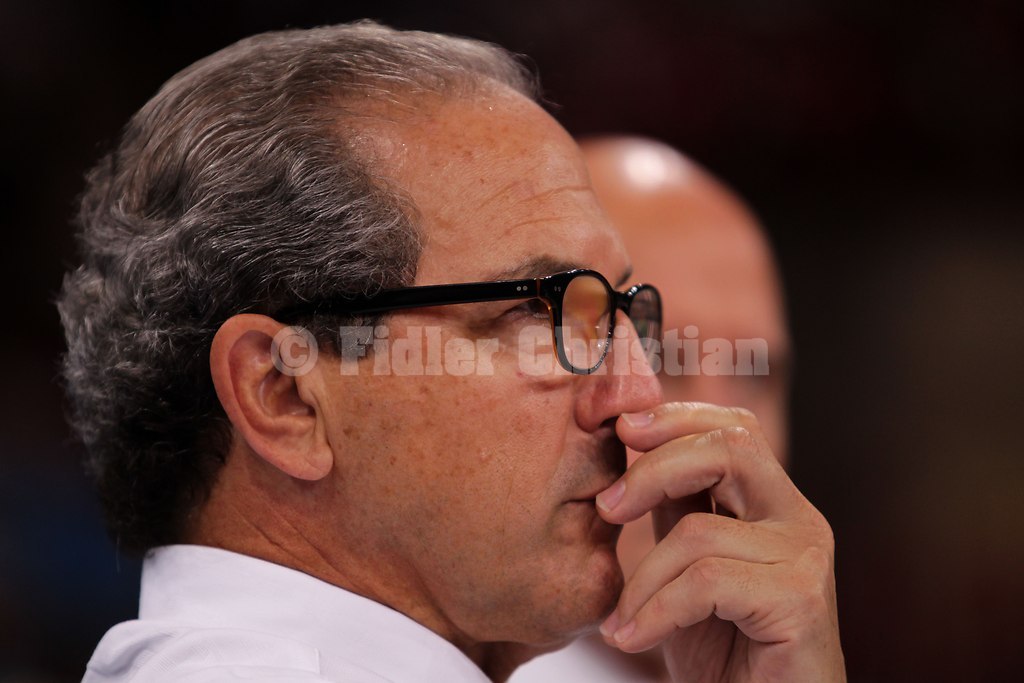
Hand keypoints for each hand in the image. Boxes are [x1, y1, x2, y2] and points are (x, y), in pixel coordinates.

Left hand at [595, 402, 844, 682]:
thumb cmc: (723, 650)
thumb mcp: (685, 566)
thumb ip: (674, 509)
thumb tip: (630, 444)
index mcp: (772, 503)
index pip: (732, 428)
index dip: (675, 418)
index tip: (619, 429)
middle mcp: (798, 519)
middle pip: (730, 447)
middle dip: (653, 468)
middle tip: (606, 507)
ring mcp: (806, 556)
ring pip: (699, 530)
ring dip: (641, 582)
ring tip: (619, 623)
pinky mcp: (801, 599)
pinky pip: (706, 582)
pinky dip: (656, 612)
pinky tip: (633, 638)